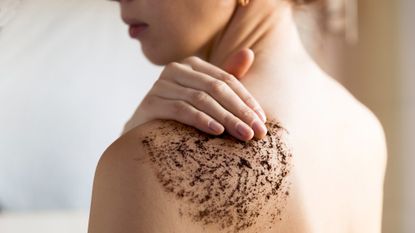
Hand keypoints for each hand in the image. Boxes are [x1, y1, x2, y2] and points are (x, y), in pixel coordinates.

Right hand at [122, 48, 266, 141]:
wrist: (145, 134)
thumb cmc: (180, 115)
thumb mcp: (206, 96)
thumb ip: (227, 77)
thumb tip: (249, 53)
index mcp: (191, 65)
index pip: (226, 79)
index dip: (247, 100)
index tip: (262, 121)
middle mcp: (175, 70)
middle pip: (215, 88)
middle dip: (240, 111)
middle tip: (257, 132)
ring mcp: (160, 85)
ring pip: (201, 99)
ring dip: (226, 118)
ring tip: (243, 134)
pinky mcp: (150, 103)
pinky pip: (181, 110)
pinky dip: (201, 120)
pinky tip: (217, 131)